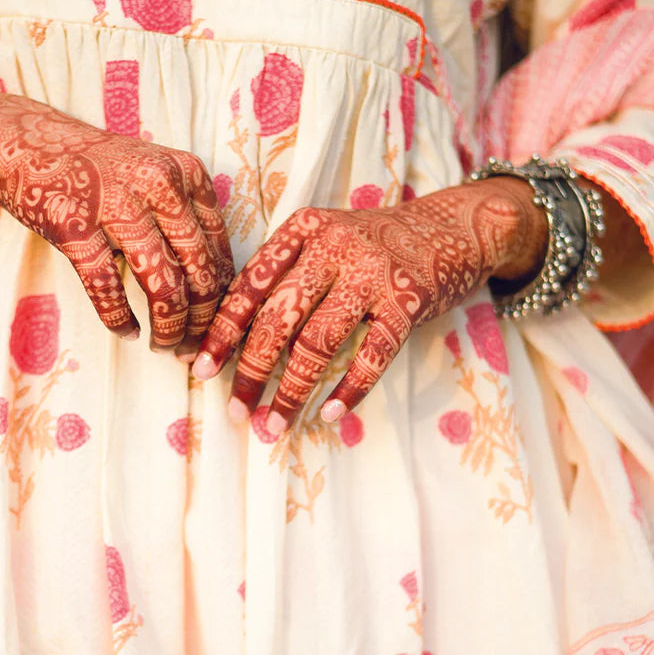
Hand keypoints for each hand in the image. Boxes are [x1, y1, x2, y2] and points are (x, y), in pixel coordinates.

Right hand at [0, 98, 233, 350]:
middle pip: (199, 271)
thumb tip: (209, 289)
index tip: (216, 329)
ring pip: (162, 283)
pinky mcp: (75, 225)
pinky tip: (127, 331)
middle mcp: (159, 184)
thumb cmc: (94, 169)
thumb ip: (183, 218)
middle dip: (200, 322)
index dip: (222, 298)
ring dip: (167, 327)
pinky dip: (120, 317)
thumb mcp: (151, 176)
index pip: (219, 249)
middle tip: (193, 349)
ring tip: (163, 346)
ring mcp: (116, 203)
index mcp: (185, 174)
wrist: (22, 141)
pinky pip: (107, 286)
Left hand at [191, 178, 546, 430]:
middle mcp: (335, 246)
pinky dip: (349, 391)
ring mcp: (374, 273)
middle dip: (251, 372)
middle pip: (278, 318)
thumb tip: (231, 344)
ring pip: (319, 343)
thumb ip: (285, 277)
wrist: (453, 228)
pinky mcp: (409, 301)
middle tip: (236, 412)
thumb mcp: (325, 243)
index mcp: (303, 230)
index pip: (250, 285)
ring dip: (292, 392)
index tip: (200, 370)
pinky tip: (329, 415)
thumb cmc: (374, 247)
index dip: (221, 332)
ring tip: (275, 425)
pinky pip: (372, 356)